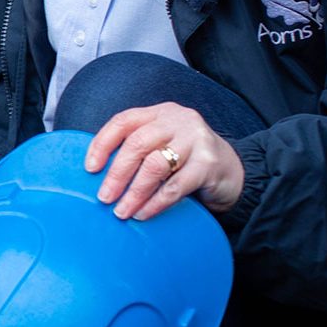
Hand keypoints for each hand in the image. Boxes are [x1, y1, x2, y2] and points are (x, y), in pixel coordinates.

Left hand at [84, 102, 244, 220]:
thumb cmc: (188, 160)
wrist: (236, 172)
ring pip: (155, 165)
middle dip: (116, 174)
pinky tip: (143, 213)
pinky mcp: (209, 164)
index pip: (123, 121)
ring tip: (122, 211)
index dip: (102, 143)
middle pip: (137, 144)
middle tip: (104, 198)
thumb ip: (138, 150)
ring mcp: (196, 140)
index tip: (90, 168)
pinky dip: (155, 202)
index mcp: (160, 113)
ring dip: (134, 192)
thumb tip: (97, 174)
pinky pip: (175, 186)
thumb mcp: (163, 145)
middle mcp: (178, 121)